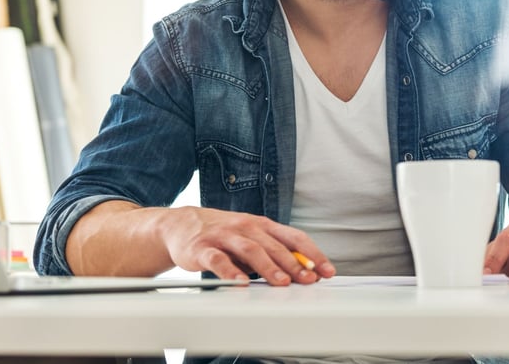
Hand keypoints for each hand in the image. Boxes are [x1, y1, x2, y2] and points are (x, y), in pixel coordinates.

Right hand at [160, 207, 334, 285]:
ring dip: (268, 267)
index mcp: (263, 225)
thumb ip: (274, 253)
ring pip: (251, 250)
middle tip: (308, 280)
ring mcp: (224, 237)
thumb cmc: (223, 234)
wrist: (181, 225)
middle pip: (275, 245)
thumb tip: (305, 273)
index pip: (294, 237)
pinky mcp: (203, 249)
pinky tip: (240, 283)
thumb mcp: (252, 238)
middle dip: (294, 264)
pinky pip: (218, 260)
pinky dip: (230, 272)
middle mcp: (246, 227)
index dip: (313, 254)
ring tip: (281, 283)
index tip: (327, 270)